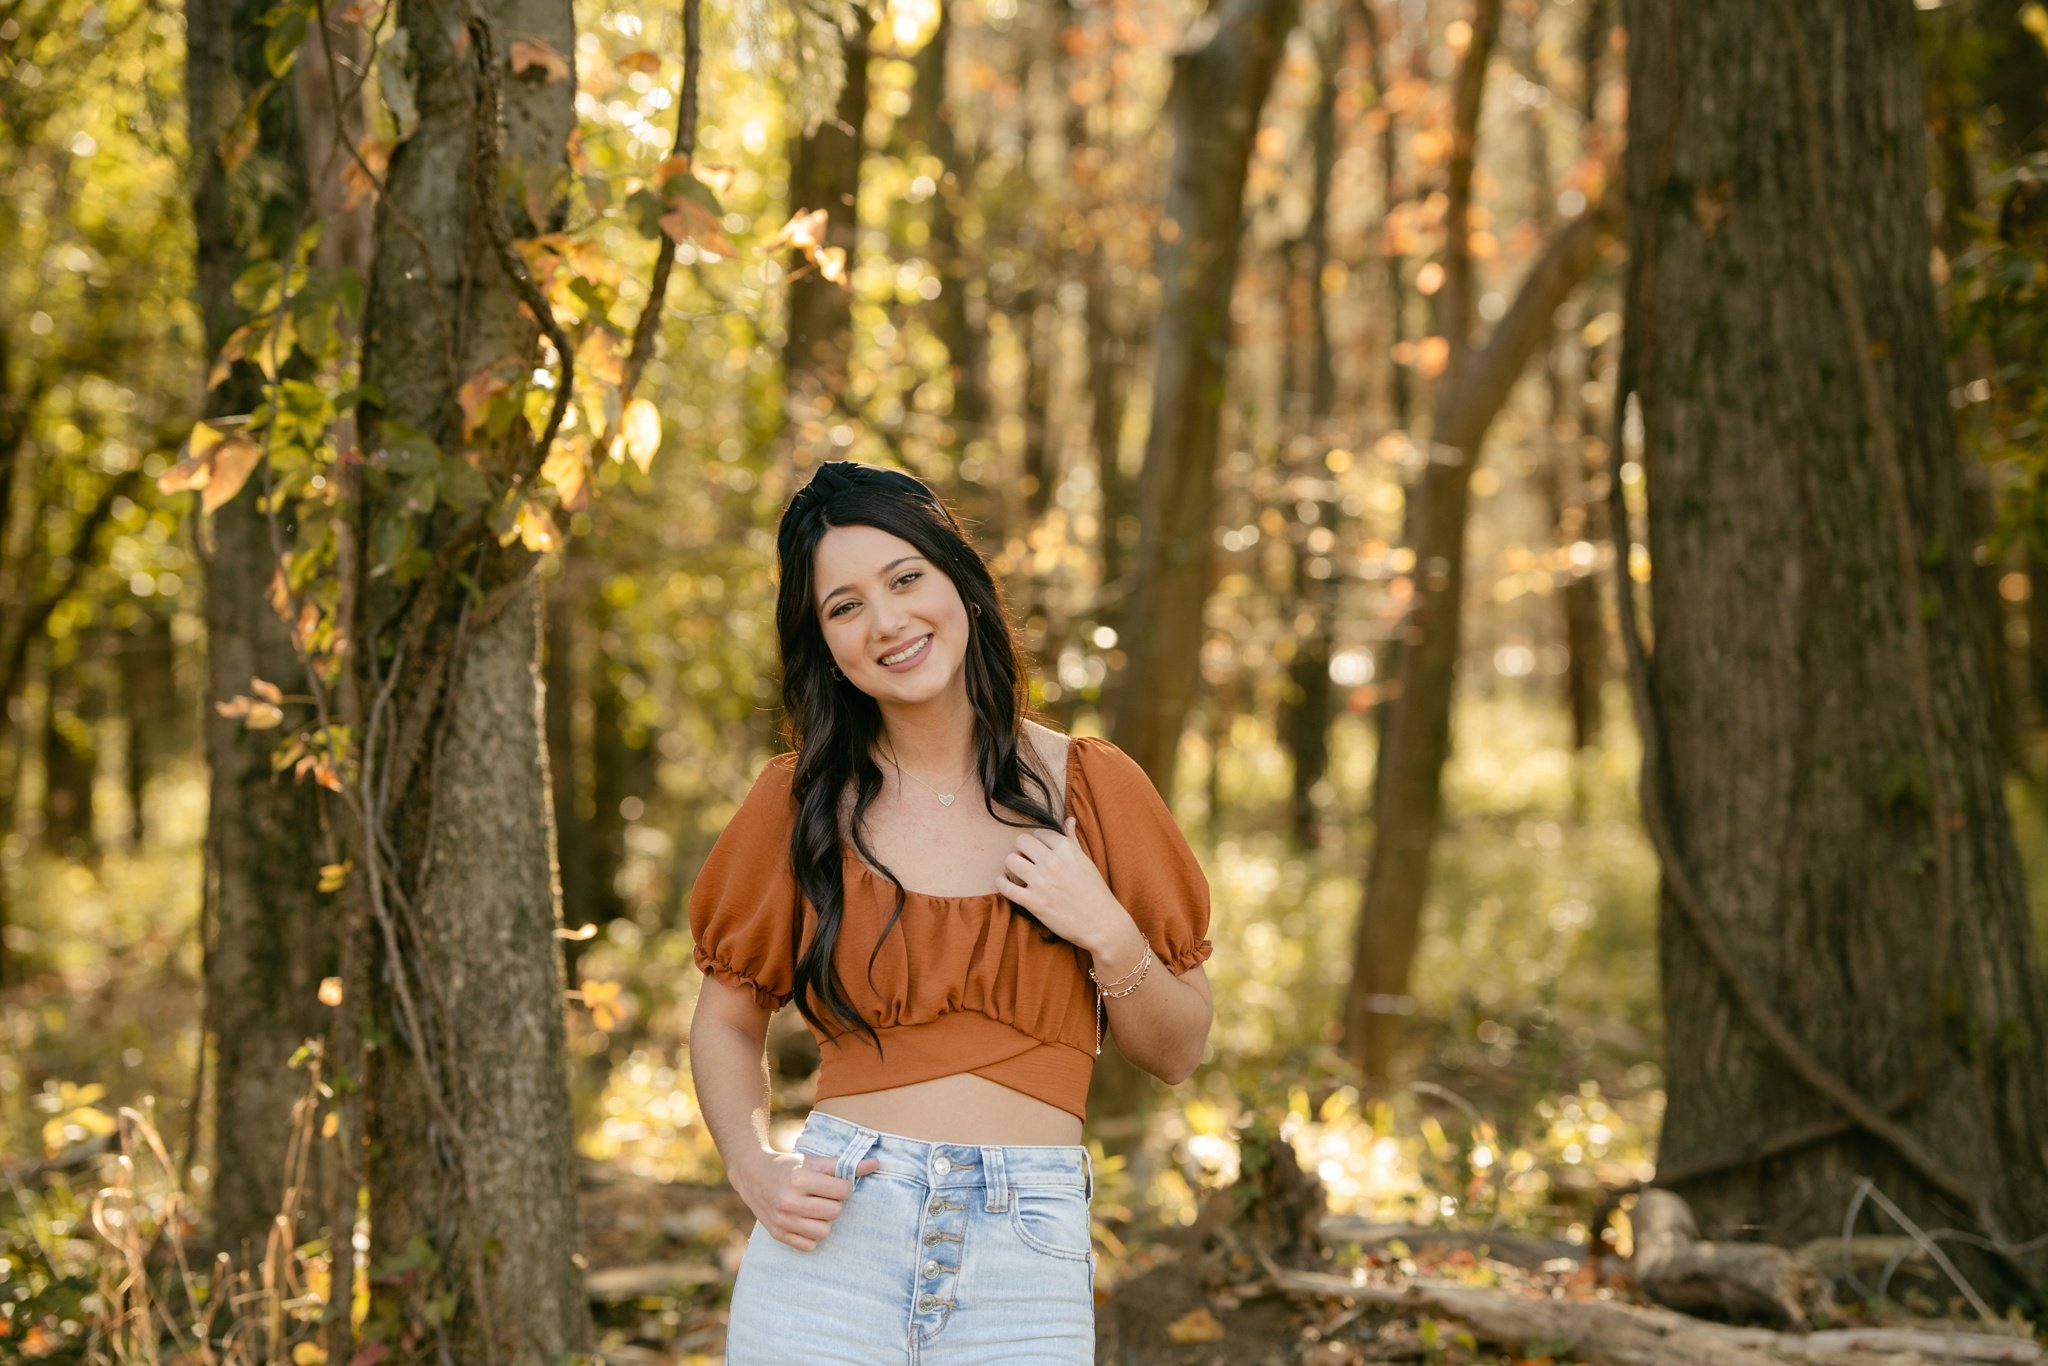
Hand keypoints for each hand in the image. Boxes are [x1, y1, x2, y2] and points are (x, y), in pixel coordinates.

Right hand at [738, 1150, 880, 1250]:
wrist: (753, 1175)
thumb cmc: (789, 1166)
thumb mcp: (814, 1160)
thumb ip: (845, 1165)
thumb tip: (876, 1164)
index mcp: (799, 1179)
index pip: (842, 1191)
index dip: (843, 1187)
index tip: (835, 1184)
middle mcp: (789, 1201)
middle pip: (835, 1212)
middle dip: (834, 1203)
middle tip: (823, 1196)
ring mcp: (782, 1220)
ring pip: (824, 1231)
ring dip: (824, 1220)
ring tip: (815, 1209)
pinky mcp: (777, 1234)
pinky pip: (809, 1245)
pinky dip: (811, 1235)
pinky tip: (805, 1220)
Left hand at [994, 815, 1128, 953]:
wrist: (1102, 923)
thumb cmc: (1095, 891)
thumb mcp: (1085, 861)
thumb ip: (1072, 839)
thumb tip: (1069, 819)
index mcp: (1066, 849)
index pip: (1039, 833)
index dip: (1038, 842)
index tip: (1040, 851)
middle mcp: (1052, 862)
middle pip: (1021, 842)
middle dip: (1022, 850)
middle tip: (1027, 860)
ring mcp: (1041, 882)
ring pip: (1010, 860)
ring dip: (1012, 866)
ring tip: (1019, 872)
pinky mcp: (1033, 902)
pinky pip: (1006, 887)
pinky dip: (1002, 883)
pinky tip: (1006, 883)